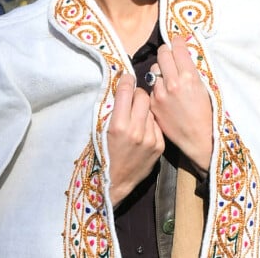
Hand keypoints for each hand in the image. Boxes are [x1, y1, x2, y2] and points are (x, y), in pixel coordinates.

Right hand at [107, 74, 164, 206]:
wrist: (115, 182)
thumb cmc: (103, 153)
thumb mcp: (100, 129)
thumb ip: (112, 108)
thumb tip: (122, 86)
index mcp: (118, 125)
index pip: (126, 92)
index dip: (126, 81)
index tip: (126, 77)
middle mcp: (136, 131)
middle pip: (143, 96)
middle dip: (137, 93)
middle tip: (132, 97)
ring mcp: (150, 139)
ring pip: (151, 109)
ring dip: (144, 109)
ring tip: (136, 116)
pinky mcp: (159, 146)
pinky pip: (156, 124)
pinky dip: (150, 123)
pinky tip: (142, 129)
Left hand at [149, 36, 213, 174]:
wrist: (198, 138)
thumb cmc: (206, 113)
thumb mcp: (204, 87)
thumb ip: (191, 70)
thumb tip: (182, 54)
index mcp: (188, 77)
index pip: (177, 48)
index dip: (177, 41)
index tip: (177, 40)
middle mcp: (172, 83)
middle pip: (162, 54)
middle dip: (166, 51)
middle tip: (169, 53)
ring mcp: (160, 93)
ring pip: (154, 69)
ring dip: (160, 70)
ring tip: (167, 77)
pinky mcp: (152, 103)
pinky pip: (151, 86)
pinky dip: (156, 86)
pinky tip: (164, 93)